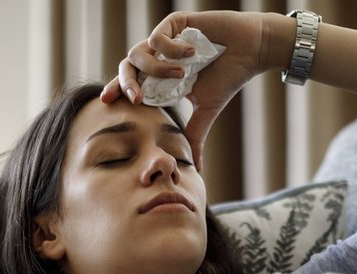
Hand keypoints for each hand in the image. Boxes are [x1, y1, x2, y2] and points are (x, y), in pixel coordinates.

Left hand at [101, 11, 280, 170]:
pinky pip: (157, 38)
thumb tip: (197, 168)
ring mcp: (165, 39)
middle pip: (126, 67)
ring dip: (156, 69)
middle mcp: (159, 56)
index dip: (117, 90)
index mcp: (161, 77)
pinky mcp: (174, 23)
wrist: (250, 51)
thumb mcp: (206, 110)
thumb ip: (194, 135)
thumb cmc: (228, 78)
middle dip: (126, 84)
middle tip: (136, 99)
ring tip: (181, 75)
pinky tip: (193, 54)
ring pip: (138, 52)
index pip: (132, 83)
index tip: (106, 102)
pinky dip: (172, 50)